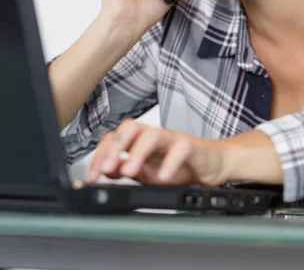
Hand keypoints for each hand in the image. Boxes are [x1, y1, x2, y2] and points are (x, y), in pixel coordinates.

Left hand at [87, 120, 225, 186]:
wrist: (210, 165)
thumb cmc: (179, 166)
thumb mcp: (146, 173)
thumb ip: (125, 169)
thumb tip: (104, 170)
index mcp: (140, 140)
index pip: (115, 137)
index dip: (101, 154)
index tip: (93, 176)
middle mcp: (154, 135)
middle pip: (130, 128)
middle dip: (115, 147)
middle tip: (106, 169)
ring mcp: (172, 138)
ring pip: (152, 134)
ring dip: (137, 152)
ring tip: (129, 172)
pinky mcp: (190, 146)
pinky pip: (180, 148)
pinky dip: (170, 162)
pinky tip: (163, 176)